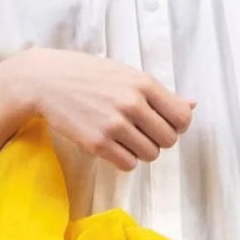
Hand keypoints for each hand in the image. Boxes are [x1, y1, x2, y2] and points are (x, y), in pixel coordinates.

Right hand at [0, 46, 195, 170]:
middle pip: (168, 140)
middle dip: (158, 140)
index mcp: (143, 84)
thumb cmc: (89, 75)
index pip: (181, 118)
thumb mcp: (127, 75)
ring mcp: (114, 125)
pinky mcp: (97, 143)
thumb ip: (160, 93)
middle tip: (141, 132)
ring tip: (125, 137)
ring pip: (150, 155)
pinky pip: (128, 164)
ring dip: (141, 151)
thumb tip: (192, 106)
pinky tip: (114, 146)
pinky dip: (125, 160)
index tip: (163, 124)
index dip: (176, 125)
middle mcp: (132, 104)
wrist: (47, 81)